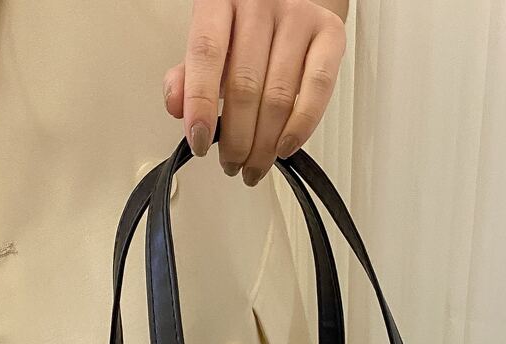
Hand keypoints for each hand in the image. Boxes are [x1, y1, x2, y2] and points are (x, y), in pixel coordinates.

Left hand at [163, 0, 346, 185]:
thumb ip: (189, 74)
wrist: (290, 1)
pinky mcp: (329, 33)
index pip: (206, 54)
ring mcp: (298, 16)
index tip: (200, 143)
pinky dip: (301, 126)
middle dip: (237, 139)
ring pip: (278, 96)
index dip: (200, 104)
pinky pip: (317, 88)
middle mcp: (260, 3)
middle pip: (245, 85)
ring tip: (254, 165)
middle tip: (232, 164)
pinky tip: (285, 147)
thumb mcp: (211, 43)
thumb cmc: (246, 29)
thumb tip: (176, 106)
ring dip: (265, 144)